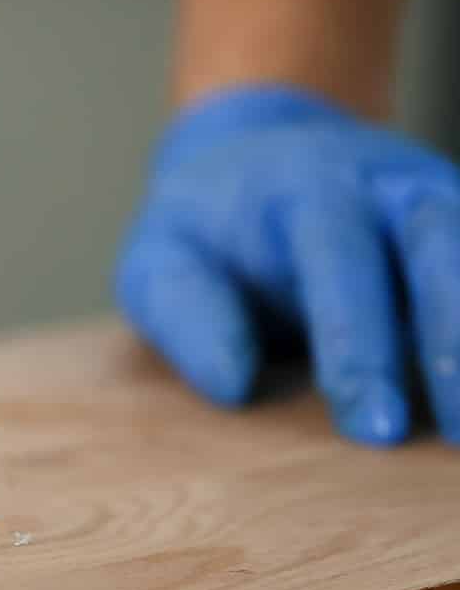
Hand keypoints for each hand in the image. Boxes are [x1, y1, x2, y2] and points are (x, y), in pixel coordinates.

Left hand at [117, 85, 459, 445]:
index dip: (360, 344)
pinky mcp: (458, 225)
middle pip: (437, 249)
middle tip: (458, 436)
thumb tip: (234, 384)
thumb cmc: (201, 231)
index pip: (340, 259)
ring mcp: (432, 197)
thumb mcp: (159, 260)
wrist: (248, 154)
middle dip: (451, 343)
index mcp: (301, 185)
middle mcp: (382, 183)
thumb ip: (186, 313)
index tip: (373, 427)